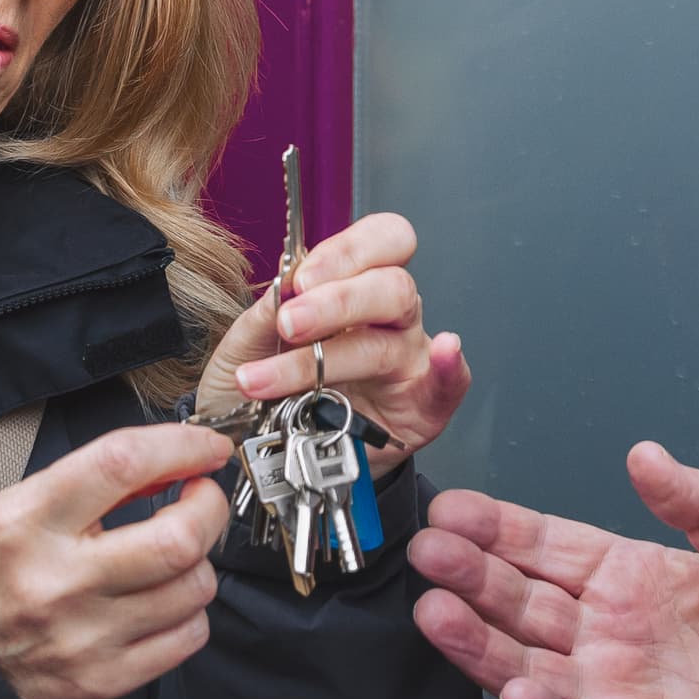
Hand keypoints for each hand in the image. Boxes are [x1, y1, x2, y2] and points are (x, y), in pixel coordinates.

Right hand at [0, 423, 234, 698]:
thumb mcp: (17, 505)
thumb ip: (93, 484)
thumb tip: (170, 466)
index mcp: (27, 521)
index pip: (122, 464)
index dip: (181, 447)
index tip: (205, 448)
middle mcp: (58, 579)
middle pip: (176, 538)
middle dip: (207, 510)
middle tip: (201, 502)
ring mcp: (84, 635)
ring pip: (193, 588)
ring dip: (197, 564)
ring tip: (170, 558)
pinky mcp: (103, 678)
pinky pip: (187, 637)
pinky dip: (189, 613)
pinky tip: (162, 603)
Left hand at [193, 210, 471, 466]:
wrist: (268, 457)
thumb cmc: (268, 393)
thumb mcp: (249, 347)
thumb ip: (265, 315)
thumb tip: (283, 287)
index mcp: (353, 287)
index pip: (378, 242)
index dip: (346, 252)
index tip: (301, 278)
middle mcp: (389, 318)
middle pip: (391, 286)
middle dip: (337, 302)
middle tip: (290, 324)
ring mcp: (409, 360)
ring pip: (392, 340)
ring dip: (331, 358)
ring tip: (278, 379)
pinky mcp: (424, 407)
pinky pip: (449, 383)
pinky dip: (449, 368)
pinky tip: (445, 353)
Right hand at [407, 443, 698, 698]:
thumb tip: (645, 454)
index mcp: (626, 579)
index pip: (544, 547)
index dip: (496, 529)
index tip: (452, 510)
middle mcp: (602, 635)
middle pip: (519, 601)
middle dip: (468, 576)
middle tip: (428, 552)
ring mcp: (607, 693)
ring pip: (524, 665)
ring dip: (477, 642)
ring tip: (435, 613)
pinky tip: (516, 693)